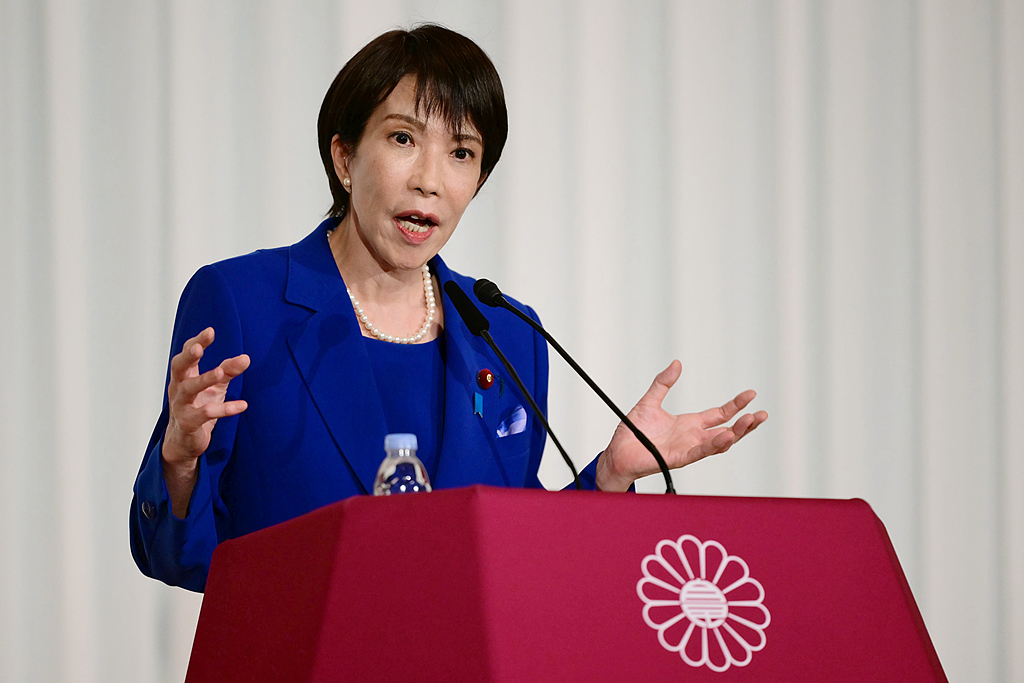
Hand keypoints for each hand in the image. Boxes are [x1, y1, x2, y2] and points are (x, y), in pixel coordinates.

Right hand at [162, 327, 249, 516]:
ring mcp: (181, 407)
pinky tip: (242, 405)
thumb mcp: (215, 388)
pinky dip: (224, 409)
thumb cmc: (198, 408)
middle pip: (178, 368)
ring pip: (188, 390)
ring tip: (221, 373)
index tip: (210, 331)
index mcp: (184, 377)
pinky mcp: (189, 424)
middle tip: (199, 348)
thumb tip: (246, 358)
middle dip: (188, 357)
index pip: (186, 355)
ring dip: (204, 380)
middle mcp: (178, 389)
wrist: (184, 442)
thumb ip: (228, 371)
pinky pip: (205, 415)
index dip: (196, 342)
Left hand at [595, 360, 766, 491]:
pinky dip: (714, 444)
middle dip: (745, 424)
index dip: (735, 405)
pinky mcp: (678, 458)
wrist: (617, 452)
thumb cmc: (632, 433)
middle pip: (727, 430)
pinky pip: (700, 452)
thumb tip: (676, 364)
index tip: (751, 394)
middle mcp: (693, 437)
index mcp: (689, 424)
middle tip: (762, 414)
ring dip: (736, 433)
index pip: (719, 414)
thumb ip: (663, 383)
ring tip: (750, 422)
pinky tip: (726, 436)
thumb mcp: (650, 401)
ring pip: (719, 443)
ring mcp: (688, 449)